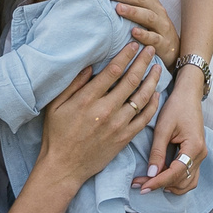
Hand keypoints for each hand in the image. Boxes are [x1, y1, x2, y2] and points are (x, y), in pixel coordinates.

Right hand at [42, 42, 159, 188]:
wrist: (64, 167)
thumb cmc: (57, 135)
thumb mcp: (55, 106)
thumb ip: (73, 84)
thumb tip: (90, 66)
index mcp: (87, 99)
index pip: (113, 70)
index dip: (126, 55)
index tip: (133, 45)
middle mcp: (106, 110)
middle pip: (131, 80)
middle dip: (143, 62)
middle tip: (151, 49)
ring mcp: (118, 125)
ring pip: (142, 97)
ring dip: (152, 80)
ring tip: (157, 67)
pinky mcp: (124, 138)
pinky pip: (144, 118)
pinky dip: (153, 104)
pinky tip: (156, 94)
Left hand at [99, 0, 178, 63]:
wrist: (173, 49)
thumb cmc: (151, 26)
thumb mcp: (141, 9)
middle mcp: (156, 8)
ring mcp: (161, 24)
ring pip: (148, 15)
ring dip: (133, 11)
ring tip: (118, 9)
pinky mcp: (162, 42)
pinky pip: (153, 38)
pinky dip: (144, 35)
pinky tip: (133, 32)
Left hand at [136, 71, 207, 193]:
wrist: (188, 95)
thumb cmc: (176, 107)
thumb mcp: (163, 128)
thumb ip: (157, 152)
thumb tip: (151, 174)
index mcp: (194, 147)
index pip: (175, 173)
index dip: (158, 182)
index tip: (142, 187)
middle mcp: (200, 154)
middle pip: (181, 181)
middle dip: (160, 184)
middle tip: (140, 184)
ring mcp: (200, 156)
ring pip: (188, 183)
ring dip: (170, 186)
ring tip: (150, 183)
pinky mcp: (196, 155)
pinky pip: (190, 176)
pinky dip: (177, 181)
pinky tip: (163, 179)